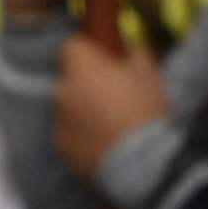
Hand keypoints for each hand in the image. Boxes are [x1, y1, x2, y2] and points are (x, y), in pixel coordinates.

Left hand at [48, 25, 167, 177]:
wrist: (141, 162)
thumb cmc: (145, 111)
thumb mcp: (149, 75)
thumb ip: (135, 54)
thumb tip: (130, 48)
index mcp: (81, 68)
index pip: (71, 46)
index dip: (89, 52)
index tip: (105, 62)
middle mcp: (62, 91)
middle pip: (69, 78)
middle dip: (86, 83)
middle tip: (111, 96)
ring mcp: (58, 120)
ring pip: (67, 106)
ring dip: (82, 109)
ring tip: (108, 125)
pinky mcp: (59, 146)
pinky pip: (68, 132)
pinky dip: (80, 134)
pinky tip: (102, 143)